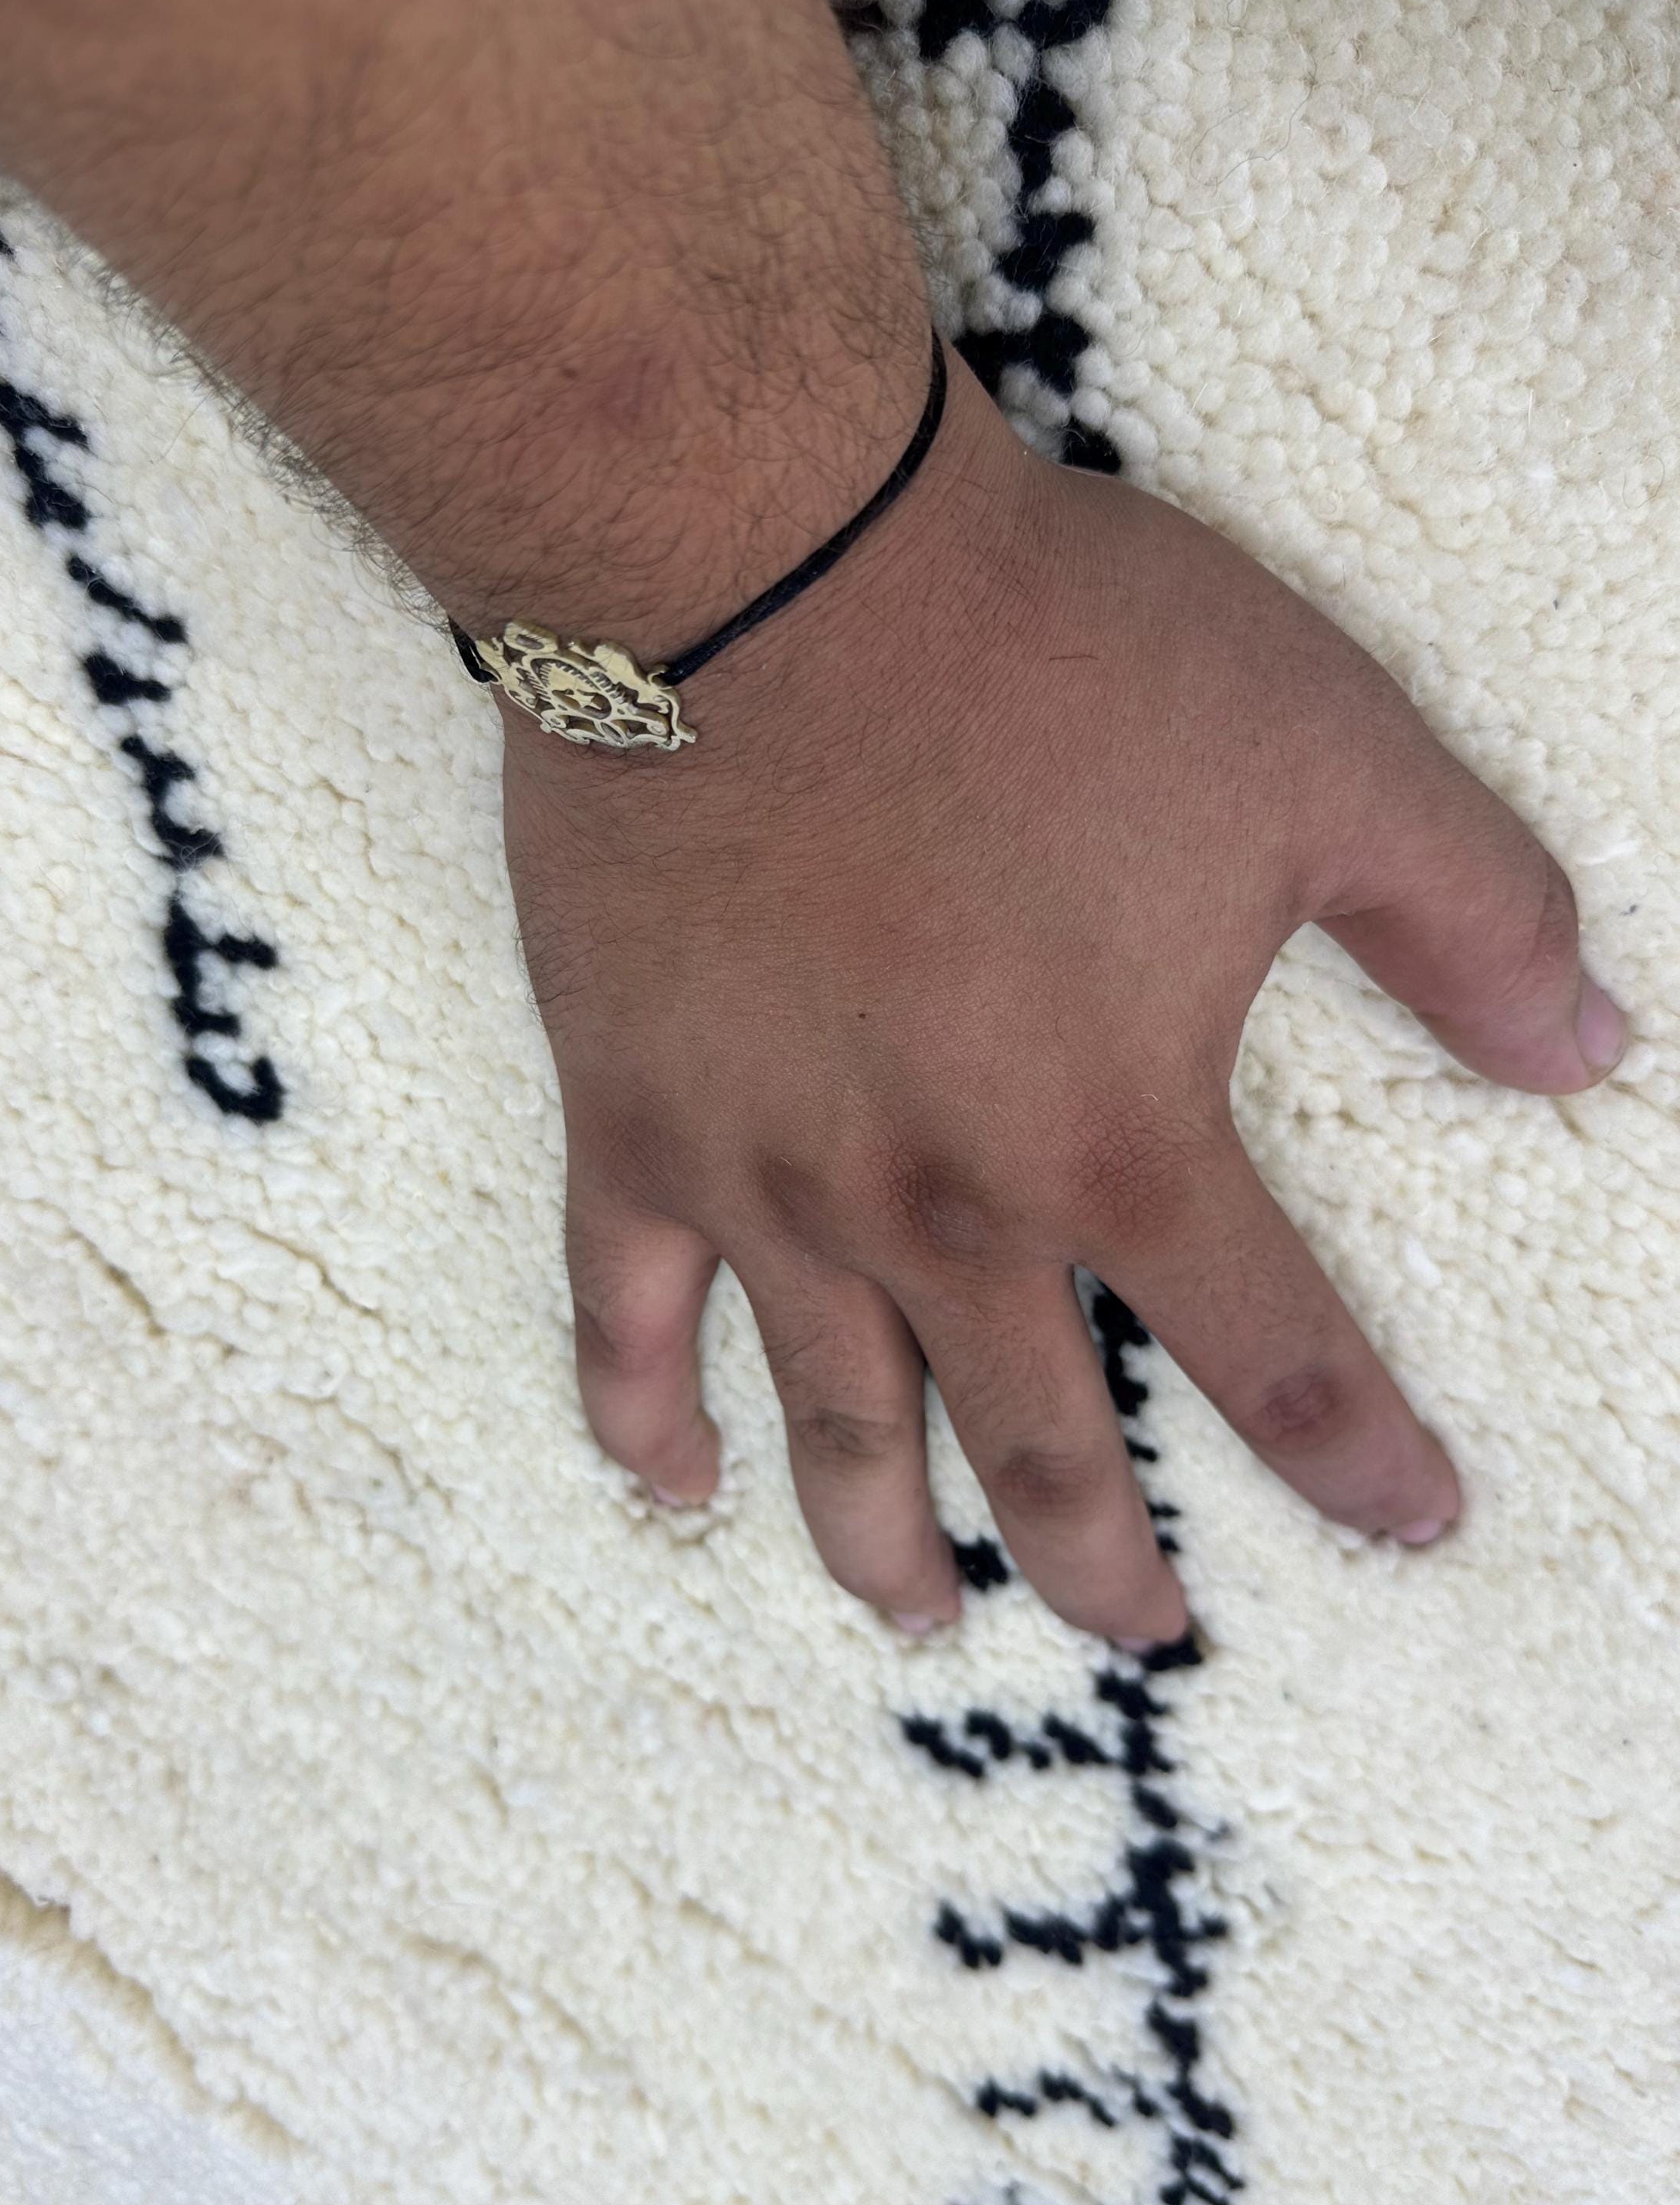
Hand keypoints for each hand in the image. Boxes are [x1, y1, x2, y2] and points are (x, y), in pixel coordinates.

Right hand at [503, 354, 1625, 1644]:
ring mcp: (772, 1186)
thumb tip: (1596, 1051)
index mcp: (1115, 1141)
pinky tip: (672, 1485)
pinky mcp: (634, 1122)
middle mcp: (941, 1212)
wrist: (764, 570)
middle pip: (1044, 1451)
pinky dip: (641, 1416)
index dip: (1358, 1459)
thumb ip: (1472, 921)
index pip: (1274, 1359)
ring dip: (891, 1546)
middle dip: (1111, 1563)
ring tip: (928, 1618)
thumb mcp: (1328, 756)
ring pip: (837, 1426)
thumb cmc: (1048, 653)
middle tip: (1151, 1634)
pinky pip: (621, 1313)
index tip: (1412, 1523)